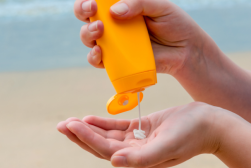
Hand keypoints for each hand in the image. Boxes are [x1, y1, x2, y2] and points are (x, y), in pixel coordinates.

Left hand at [57, 102, 220, 167]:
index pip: (105, 149)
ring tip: (70, 122)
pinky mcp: (141, 128)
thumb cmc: (191, 134)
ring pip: (106, 135)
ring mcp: (137, 140)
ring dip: (88, 128)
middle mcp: (134, 152)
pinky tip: (89, 118)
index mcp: (138, 159)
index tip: (70, 125)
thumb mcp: (168, 145)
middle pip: (100, 144)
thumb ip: (142, 157)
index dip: (87, 138)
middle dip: (80, 135)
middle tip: (61, 125)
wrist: (209, 124)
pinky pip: (117, 127)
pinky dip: (103, 123)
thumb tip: (114, 162)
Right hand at [74, 0, 204, 73]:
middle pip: (87, 17)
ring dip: (87, 34)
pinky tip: (99, 53)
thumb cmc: (174, 25)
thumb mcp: (160, 7)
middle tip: (91, 11)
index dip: (88, 0)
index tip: (92, 1)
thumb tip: (114, 11)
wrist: (185, 51)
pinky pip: (98, 61)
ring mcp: (114, 44)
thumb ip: (139, 3)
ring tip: (99, 31)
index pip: (99, 1)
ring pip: (88, 38)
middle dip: (82, 12)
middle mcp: (114, 25)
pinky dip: (93, 57)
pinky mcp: (117, 61)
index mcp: (122, 7)